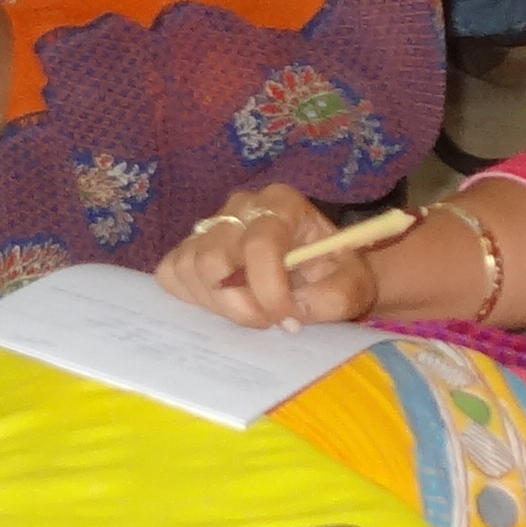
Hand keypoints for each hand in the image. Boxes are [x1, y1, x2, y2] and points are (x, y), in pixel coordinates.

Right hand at [156, 182, 363, 327]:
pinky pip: (171, 273)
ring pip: (187, 268)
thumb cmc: (337, 273)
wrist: (324, 270)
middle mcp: (240, 207)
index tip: (289, 321)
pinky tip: (225, 304)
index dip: (269, 291)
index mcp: (282, 205)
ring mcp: (211, 224)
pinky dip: (191, 296)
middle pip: (212, 258)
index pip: (260, 245)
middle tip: (269, 321)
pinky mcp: (191, 246)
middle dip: (240, 304)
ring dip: (217, 304)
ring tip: (251, 312)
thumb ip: (334, 298)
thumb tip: (294, 313)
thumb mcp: (355, 286)